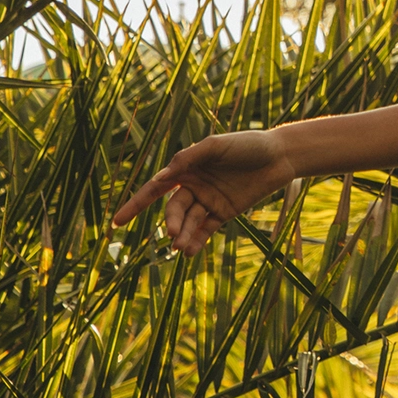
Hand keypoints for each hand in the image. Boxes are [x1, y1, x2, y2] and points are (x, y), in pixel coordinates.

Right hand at [112, 130, 297, 255]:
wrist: (280, 155)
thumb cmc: (248, 144)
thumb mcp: (217, 146)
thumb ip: (190, 158)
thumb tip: (162, 176)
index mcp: (186, 168)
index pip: (155, 189)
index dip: (135, 205)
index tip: (117, 222)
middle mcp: (194, 186)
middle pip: (174, 209)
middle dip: (173, 222)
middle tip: (175, 233)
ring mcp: (209, 200)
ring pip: (189, 222)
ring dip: (183, 235)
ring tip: (180, 247)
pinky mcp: (225, 212)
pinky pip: (206, 229)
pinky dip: (197, 241)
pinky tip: (188, 252)